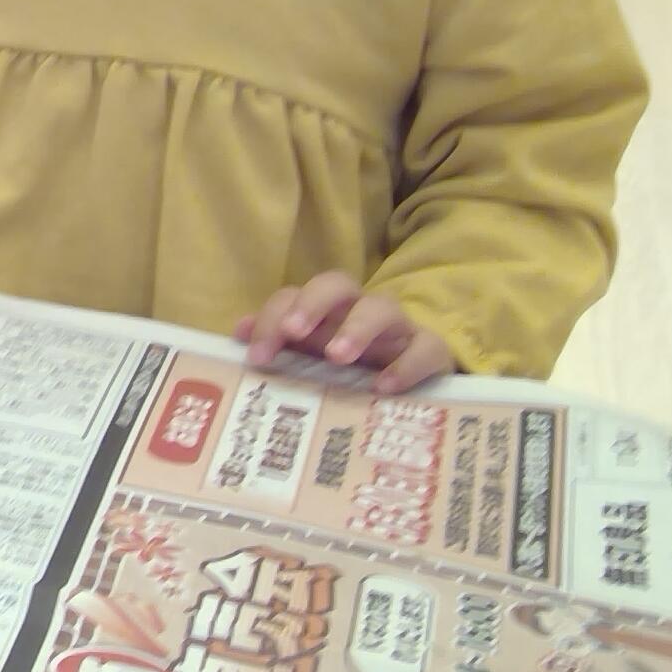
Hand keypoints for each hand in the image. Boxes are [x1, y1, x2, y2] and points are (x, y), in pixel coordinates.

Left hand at [236, 273, 456, 394]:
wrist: (417, 379)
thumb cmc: (356, 367)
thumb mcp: (314, 356)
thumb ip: (278, 341)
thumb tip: (238, 332)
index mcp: (326, 310)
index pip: (294, 296)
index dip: (273, 319)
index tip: (258, 356)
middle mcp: (360, 310)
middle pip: (337, 284)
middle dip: (312, 303)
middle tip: (295, 333)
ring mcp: (399, 329)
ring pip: (382, 309)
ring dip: (357, 328)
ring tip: (337, 356)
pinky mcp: (432, 352)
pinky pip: (425, 349)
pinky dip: (406, 366)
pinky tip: (384, 386)